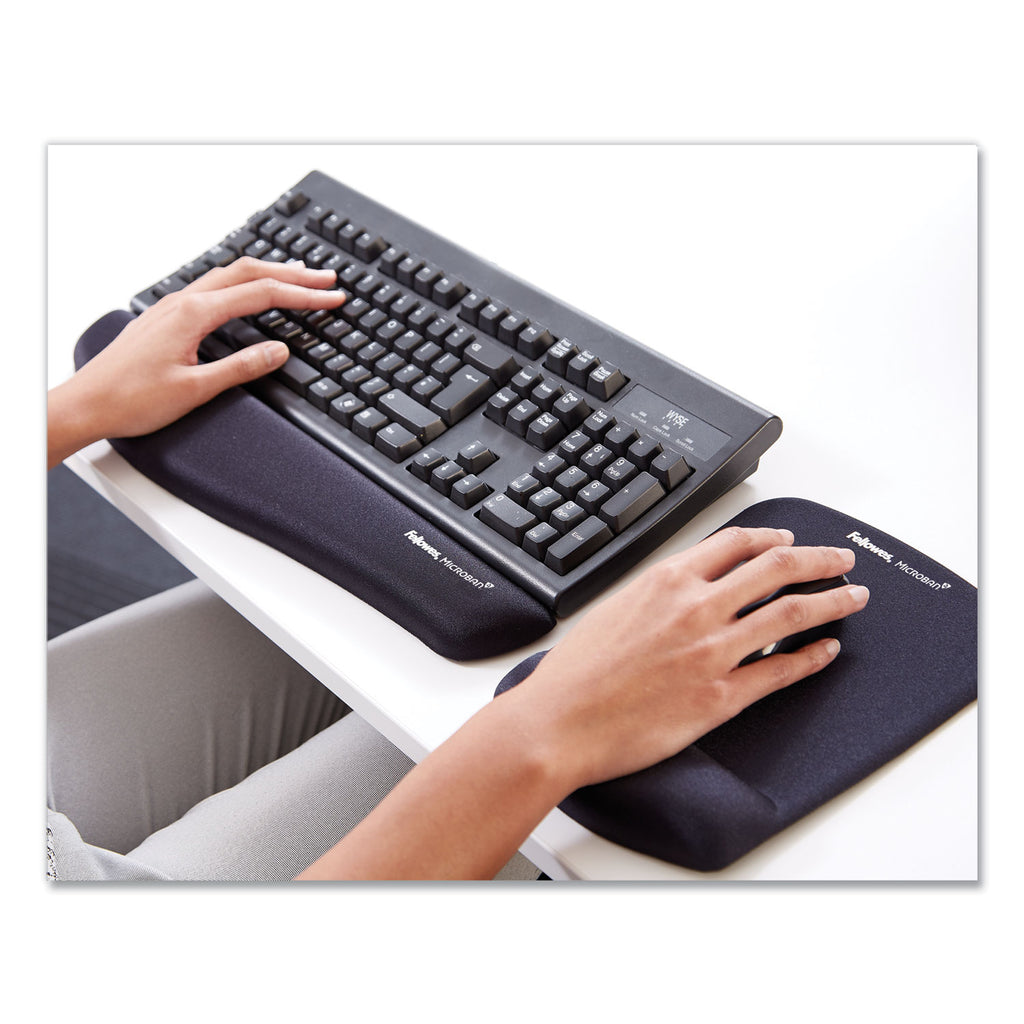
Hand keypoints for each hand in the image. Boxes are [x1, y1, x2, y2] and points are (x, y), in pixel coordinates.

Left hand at [48, 257, 344, 466]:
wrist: (87, 404)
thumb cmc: (131, 399)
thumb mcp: (196, 390)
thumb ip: (241, 367)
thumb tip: (279, 351)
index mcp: (194, 313)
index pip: (261, 294)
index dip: (302, 296)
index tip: (331, 298)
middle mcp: (183, 301)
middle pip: (248, 272)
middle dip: (292, 274)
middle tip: (327, 280)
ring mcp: (173, 305)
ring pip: (229, 275)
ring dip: (268, 273)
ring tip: (298, 278)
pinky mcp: (167, 316)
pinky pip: (213, 286)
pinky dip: (243, 283)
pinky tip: (250, 292)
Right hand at [510, 526, 869, 789]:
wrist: (559, 721)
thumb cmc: (576, 672)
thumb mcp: (613, 607)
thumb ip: (658, 593)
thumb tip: (688, 587)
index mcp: (667, 580)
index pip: (737, 543)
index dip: (773, 539)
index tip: (790, 542)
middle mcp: (696, 607)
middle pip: (778, 568)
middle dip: (821, 560)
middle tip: (842, 560)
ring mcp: (713, 652)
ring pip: (792, 615)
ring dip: (832, 602)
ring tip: (854, 598)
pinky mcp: (720, 697)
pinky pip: (781, 671)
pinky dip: (812, 658)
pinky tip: (827, 651)